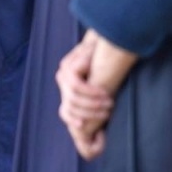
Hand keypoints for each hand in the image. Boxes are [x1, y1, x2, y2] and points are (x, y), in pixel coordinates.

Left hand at [56, 33, 113, 160]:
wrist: (103, 41)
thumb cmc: (106, 65)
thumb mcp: (100, 86)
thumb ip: (97, 102)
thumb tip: (100, 130)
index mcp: (68, 89)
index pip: (65, 112)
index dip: (75, 123)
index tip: (91, 130)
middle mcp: (63, 82)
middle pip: (69, 109)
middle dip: (90, 116)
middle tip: (108, 113)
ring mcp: (62, 75)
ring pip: (73, 100)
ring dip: (93, 104)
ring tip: (109, 103)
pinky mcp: (67, 68)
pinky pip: (77, 87)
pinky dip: (91, 93)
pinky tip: (104, 93)